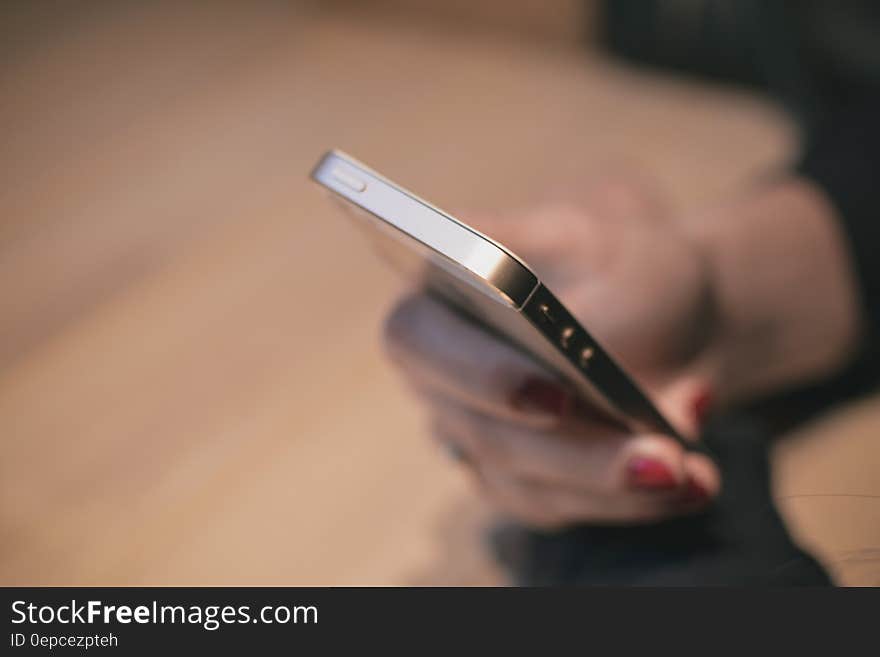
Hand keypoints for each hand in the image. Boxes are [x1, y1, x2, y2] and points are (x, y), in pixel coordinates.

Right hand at [384, 176, 721, 527]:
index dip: (478, 373)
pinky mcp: (515, 476)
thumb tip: (589, 371)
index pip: (417, 336)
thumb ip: (590, 305)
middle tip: (661, 461)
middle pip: (481, 432)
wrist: (659, 311)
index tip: (556, 397)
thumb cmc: (622, 264)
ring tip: (693, 474)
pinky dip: (628, 502)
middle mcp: (441, 372)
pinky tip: (693, 483)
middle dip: (577, 454)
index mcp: (437, 290)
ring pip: (523, 483)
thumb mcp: (619, 250)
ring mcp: (472, 431)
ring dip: (614, 488)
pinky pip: (558, 506)